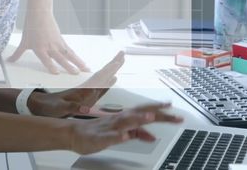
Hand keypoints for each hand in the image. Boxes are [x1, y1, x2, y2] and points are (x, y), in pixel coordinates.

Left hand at [7, 15, 88, 73]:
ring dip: (78, 62)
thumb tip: (9, 61)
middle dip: (69, 66)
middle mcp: (49, 46)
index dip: (51, 65)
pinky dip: (77, 57)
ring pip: (69, 54)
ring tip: (86, 70)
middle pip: (60, 58)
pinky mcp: (61, 40)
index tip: (56, 73)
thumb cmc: (30, 27)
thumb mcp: (23, 42)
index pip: (46, 58)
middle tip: (76, 74)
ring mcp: (57, 43)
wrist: (39, 13)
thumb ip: (17, 53)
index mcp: (39, 48)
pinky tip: (83, 63)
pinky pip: (70, 50)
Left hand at [28, 52, 123, 116]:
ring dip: (111, 70)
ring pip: (101, 78)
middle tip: (122, 54)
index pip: (97, 77)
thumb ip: (70, 107)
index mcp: (82, 89)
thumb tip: (81, 108)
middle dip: (112, 65)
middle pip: (101, 74)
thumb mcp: (60, 108)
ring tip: (120, 62)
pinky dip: (107, 83)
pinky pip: (99, 88)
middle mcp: (86, 88)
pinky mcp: (85, 95)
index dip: (108, 70)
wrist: (42, 106)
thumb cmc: (50, 107)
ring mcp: (86, 91)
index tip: (117, 62)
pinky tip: (113, 79)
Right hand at [68, 102, 182, 154]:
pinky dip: (117, 136)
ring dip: (138, 119)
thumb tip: (152, 136)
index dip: (158, 108)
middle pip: (139, 113)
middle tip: (171, 110)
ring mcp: (109, 128)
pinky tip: (124, 136)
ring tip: (150, 117)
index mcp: (123, 118)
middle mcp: (118, 119)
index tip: (173, 107)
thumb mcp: (121, 133)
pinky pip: (109, 137)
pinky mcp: (99, 138)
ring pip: (125, 122)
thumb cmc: (97, 132)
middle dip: (155, 112)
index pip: (144, 111)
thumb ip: (136, 133)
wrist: (73, 134)